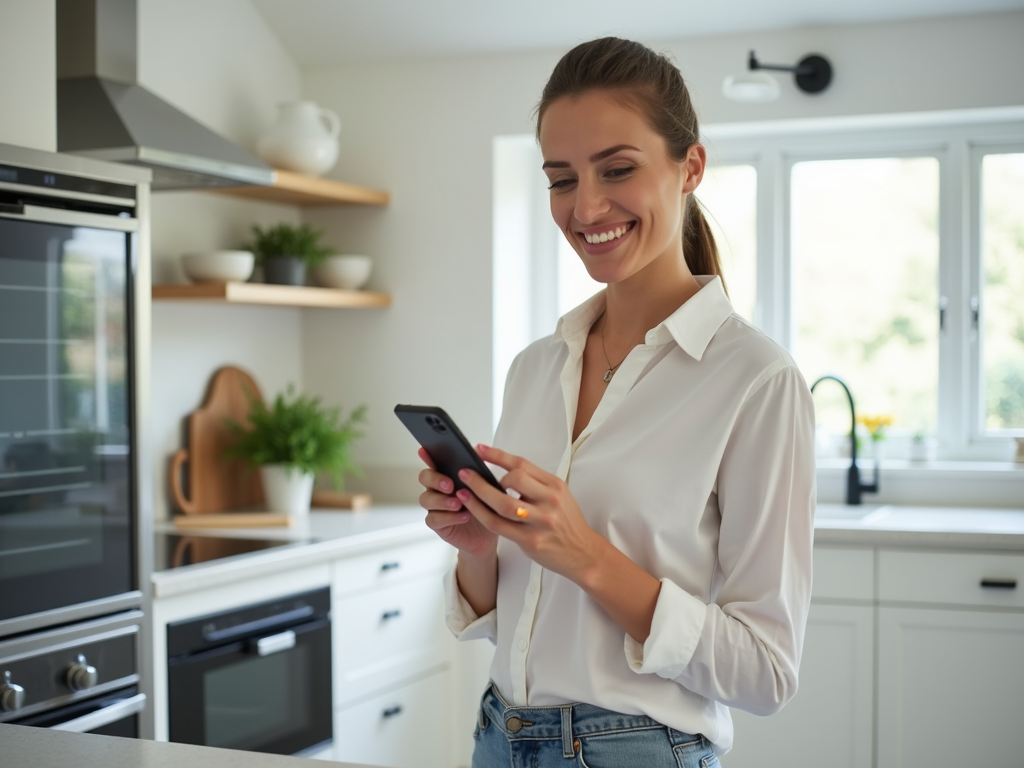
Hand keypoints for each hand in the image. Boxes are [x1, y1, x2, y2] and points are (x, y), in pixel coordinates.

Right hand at [416, 447, 496, 559]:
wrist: (489, 534)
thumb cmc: (486, 508)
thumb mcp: (488, 488)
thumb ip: (479, 472)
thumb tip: (478, 453)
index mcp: (449, 476)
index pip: (435, 463)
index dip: (428, 456)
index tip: (425, 451)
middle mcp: (439, 490)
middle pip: (425, 478)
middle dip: (436, 479)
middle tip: (450, 485)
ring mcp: (436, 507)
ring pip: (426, 499)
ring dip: (442, 500)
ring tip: (458, 503)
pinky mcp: (438, 523)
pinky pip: (433, 518)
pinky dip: (448, 517)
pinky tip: (463, 516)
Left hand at [455, 444, 601, 583]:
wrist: (583, 552)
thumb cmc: (567, 523)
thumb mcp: (559, 495)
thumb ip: (535, 484)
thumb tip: (504, 472)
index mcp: (555, 485)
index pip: (522, 464)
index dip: (497, 455)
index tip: (479, 449)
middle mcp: (549, 501)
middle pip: (513, 480)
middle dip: (485, 477)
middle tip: (466, 473)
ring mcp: (540, 522)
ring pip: (502, 504)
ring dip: (478, 494)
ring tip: (463, 489)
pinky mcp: (531, 541)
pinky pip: (499, 525)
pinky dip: (481, 514)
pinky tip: (472, 508)